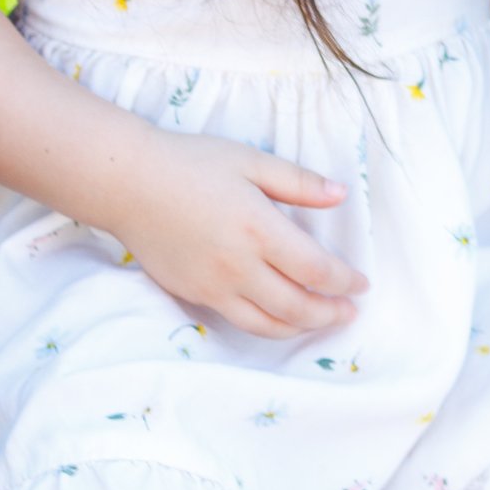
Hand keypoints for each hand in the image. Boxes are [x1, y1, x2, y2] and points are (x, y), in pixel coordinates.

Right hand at [102, 131, 364, 339]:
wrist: (127, 183)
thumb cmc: (189, 163)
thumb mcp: (251, 161)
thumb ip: (298, 182)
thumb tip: (341, 195)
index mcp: (260, 229)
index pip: (316, 270)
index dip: (346, 281)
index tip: (362, 283)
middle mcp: (240, 265)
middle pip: (298, 306)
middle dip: (330, 313)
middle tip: (349, 311)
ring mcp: (214, 285)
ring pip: (269, 323)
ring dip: (302, 327)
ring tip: (320, 321)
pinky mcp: (194, 294)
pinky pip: (239, 320)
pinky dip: (268, 326)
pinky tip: (279, 318)